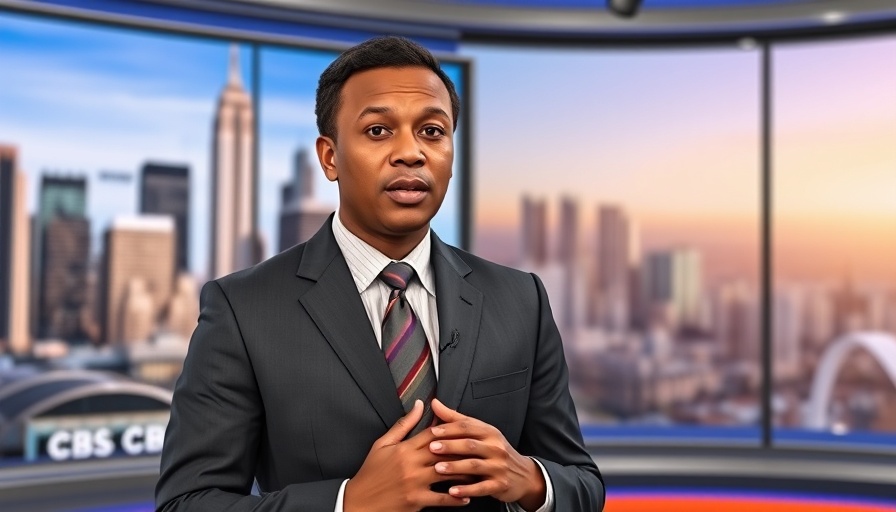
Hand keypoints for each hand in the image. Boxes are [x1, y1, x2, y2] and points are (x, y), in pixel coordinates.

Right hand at [344, 400, 470, 511]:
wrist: (358, 502)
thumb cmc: (371, 473)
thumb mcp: (382, 445)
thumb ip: (403, 425)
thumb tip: (418, 405)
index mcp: (404, 448)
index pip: (433, 433)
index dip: (450, 429)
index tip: (465, 429)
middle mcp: (411, 464)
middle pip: (444, 451)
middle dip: (462, 450)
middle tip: (479, 449)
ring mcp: (415, 482)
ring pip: (446, 474)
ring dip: (465, 473)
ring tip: (478, 471)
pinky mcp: (416, 500)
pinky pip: (441, 499)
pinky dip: (456, 498)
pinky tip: (466, 496)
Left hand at [428, 399, 546, 510]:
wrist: (523, 475)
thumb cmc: (495, 451)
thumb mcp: (480, 433)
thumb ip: (456, 419)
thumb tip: (434, 402)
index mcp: (489, 432)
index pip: (468, 427)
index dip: (450, 428)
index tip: (432, 431)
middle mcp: (495, 447)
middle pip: (470, 445)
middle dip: (450, 446)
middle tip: (431, 448)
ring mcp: (499, 466)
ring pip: (474, 466)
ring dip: (455, 467)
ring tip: (437, 469)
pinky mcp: (500, 485)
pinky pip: (481, 487)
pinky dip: (466, 489)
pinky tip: (452, 491)